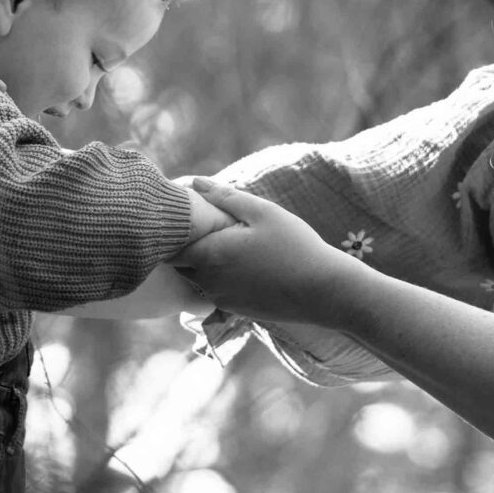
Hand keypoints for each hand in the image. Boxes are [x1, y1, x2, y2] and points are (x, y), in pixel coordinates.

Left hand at [171, 177, 360, 327]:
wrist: (323, 292)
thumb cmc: (295, 246)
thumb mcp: (262, 212)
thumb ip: (225, 196)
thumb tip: (194, 182)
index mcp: (209, 255)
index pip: (169, 248)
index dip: (171, 232)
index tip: (180, 218)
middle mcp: (208, 282)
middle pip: (179, 265)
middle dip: (184, 248)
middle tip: (201, 228)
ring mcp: (221, 299)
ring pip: (197, 279)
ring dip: (202, 264)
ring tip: (223, 244)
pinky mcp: (235, 310)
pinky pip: (215, 292)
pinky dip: (219, 279)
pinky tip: (241, 265)